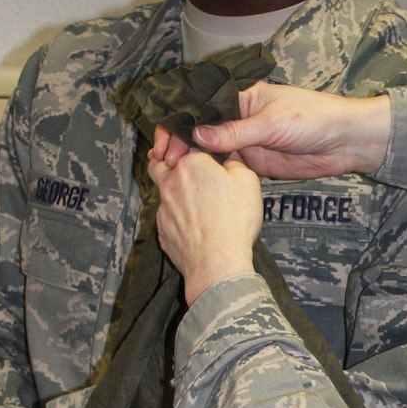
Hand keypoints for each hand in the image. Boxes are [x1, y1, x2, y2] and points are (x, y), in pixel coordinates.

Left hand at [148, 145, 262, 302]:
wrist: (217, 262)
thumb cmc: (233, 221)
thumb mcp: (248, 181)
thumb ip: (235, 164)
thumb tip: (229, 162)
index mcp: (191, 164)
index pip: (185, 144)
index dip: (195, 149)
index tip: (205, 156)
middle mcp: (170, 183)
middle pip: (158, 164)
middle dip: (167, 163)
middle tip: (184, 170)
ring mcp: (163, 209)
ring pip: (163, 194)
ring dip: (175, 195)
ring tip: (197, 207)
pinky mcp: (162, 231)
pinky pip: (168, 218)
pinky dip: (178, 219)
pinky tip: (195, 228)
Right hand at [151, 83, 391, 179]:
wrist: (345, 142)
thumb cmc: (314, 118)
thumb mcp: (271, 123)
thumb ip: (235, 131)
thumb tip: (196, 134)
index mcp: (240, 96)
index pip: (200, 107)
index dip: (179, 124)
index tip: (165, 143)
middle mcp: (238, 118)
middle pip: (199, 130)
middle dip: (179, 144)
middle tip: (164, 163)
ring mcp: (244, 141)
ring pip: (208, 150)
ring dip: (190, 161)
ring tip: (169, 175)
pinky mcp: (252, 163)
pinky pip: (224, 167)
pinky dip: (208, 174)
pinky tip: (191, 183)